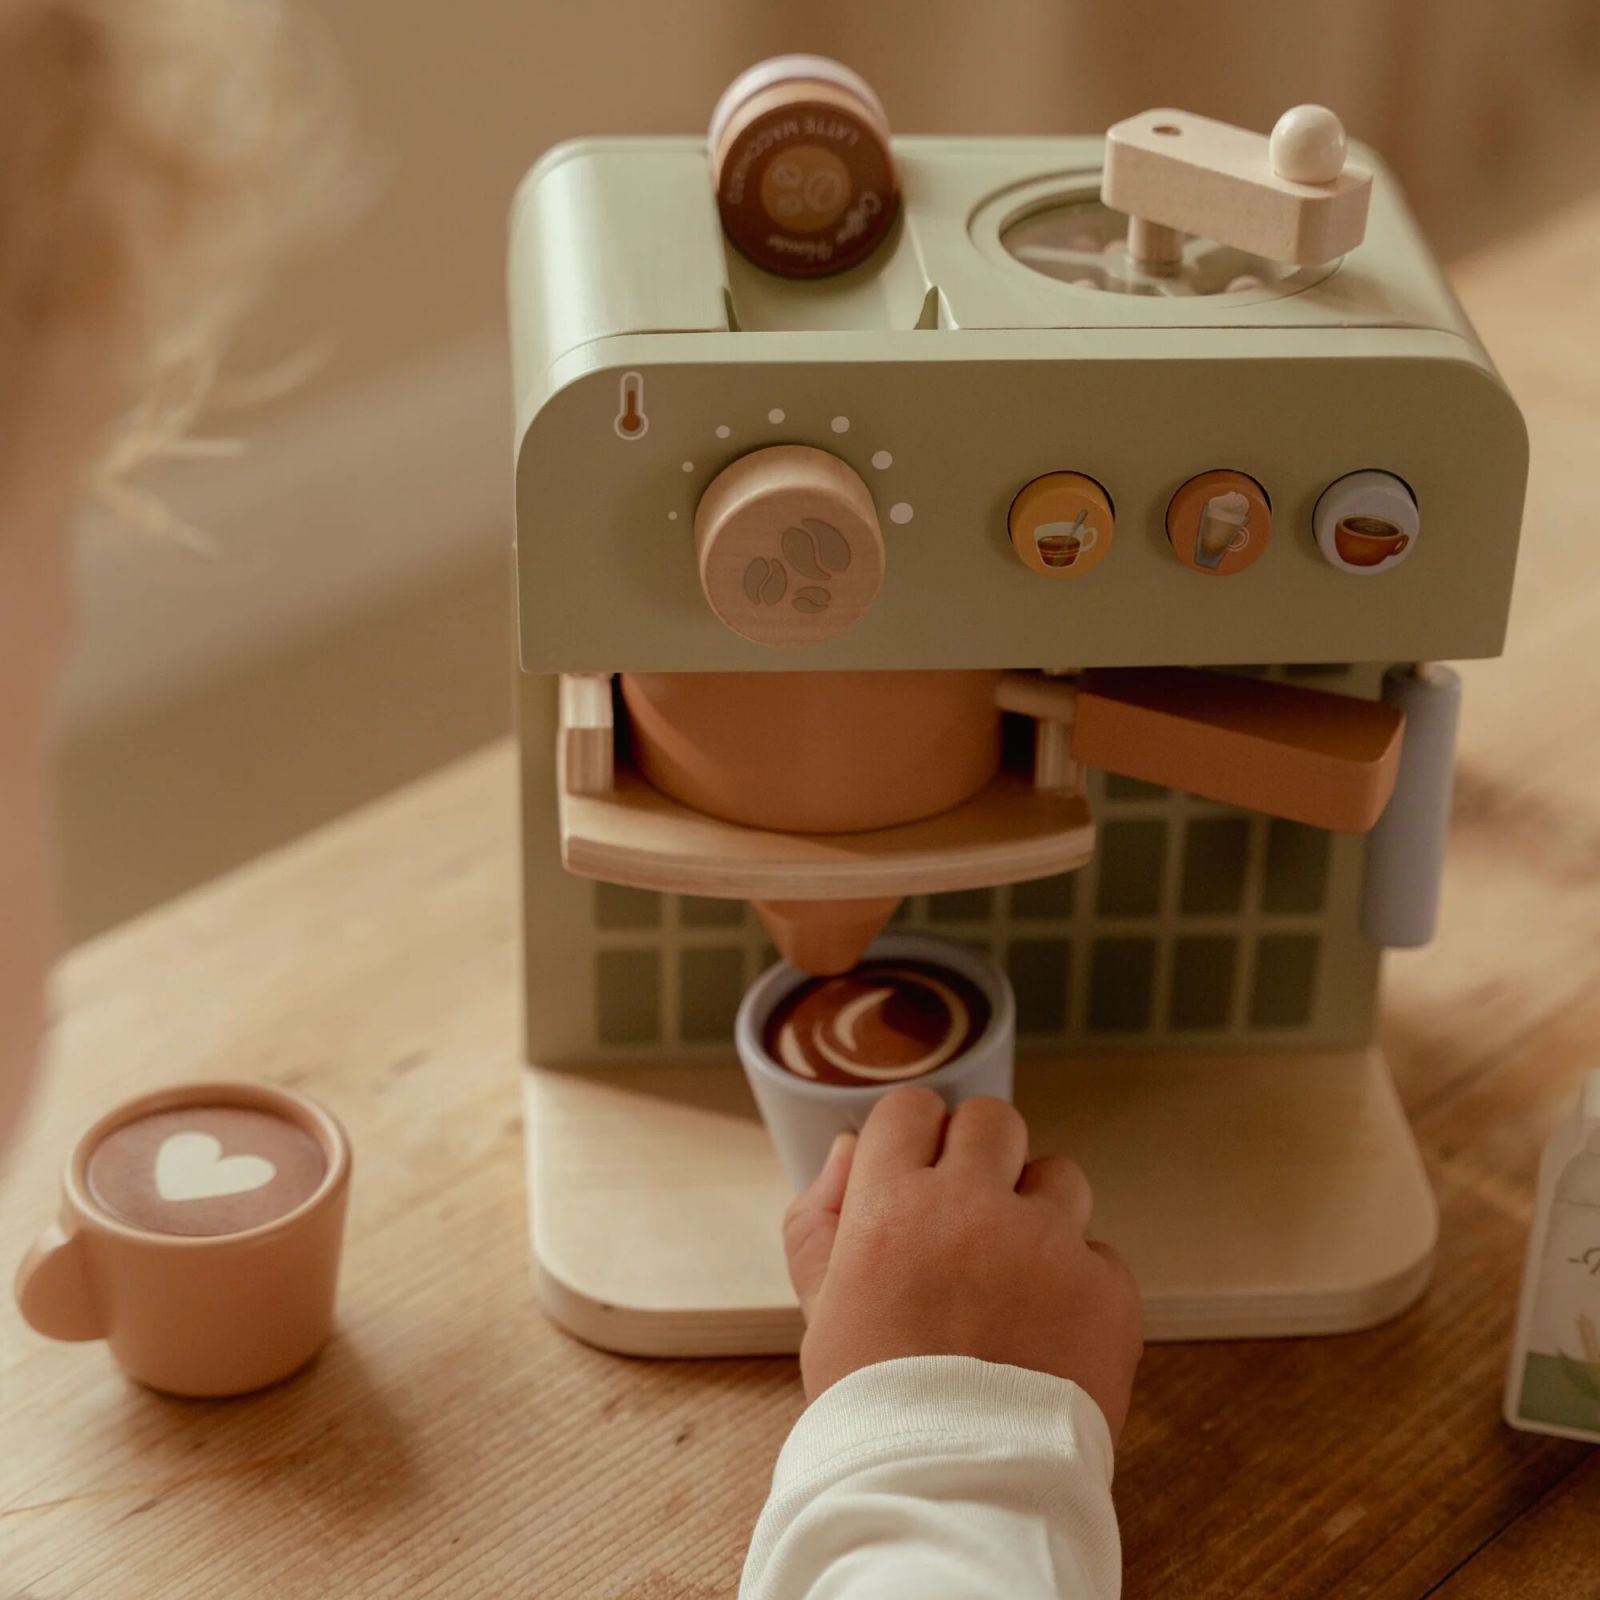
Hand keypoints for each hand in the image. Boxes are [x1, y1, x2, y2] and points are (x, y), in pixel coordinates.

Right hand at [783, 1086, 1143, 1438]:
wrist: (953, 1494)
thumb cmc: (877, 1403)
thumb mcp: (820, 1307)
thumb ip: (819, 1217)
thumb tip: (848, 1151)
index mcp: (892, 1203)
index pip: (912, 1108)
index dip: (916, 1138)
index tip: (920, 1170)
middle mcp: (971, 1206)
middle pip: (993, 1121)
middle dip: (984, 1155)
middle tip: (974, 1212)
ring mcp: (1046, 1244)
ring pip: (1060, 1176)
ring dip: (1041, 1211)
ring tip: (1019, 1275)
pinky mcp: (1106, 1290)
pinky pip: (1100, 1256)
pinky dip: (1081, 1285)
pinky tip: (1051, 1331)